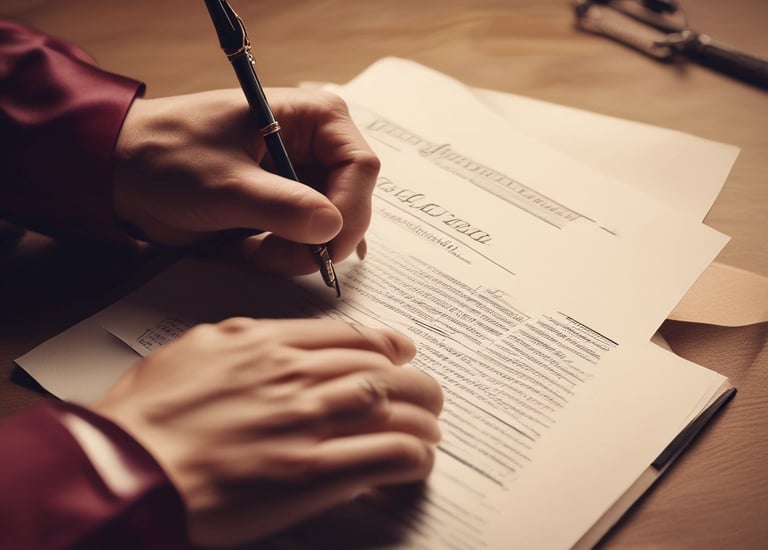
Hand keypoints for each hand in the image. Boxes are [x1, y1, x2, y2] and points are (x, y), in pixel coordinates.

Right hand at [94, 318, 442, 546]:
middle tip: (427, 394)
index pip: (349, 335)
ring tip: (431, 429)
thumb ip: (243, 341)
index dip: (387, 342)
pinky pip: (386, 455)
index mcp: (266, 344)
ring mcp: (307, 423)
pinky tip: (418, 461)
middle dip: (415, 382)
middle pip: (382, 367)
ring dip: (423, 418)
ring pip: (395, 405)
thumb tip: (275, 343)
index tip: (401, 350)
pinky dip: (413, 456)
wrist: (126, 469)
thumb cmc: (147, 416)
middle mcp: (295, 376)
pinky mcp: (311, 474)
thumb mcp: (193, 351)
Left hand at [113, 88, 378, 274]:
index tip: (324, 248)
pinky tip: (258, 252)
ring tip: (256, 253)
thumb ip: (281, 207)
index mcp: (311, 117)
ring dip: (300, 250)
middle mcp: (314, 143)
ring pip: (331, 225)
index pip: (361, 166)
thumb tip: (333, 229)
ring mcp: (301, 175)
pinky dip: (288, 253)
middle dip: (320, 238)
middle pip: (351, 200)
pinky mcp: (285, 202)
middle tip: (280, 259)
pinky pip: (308, 235)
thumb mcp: (224, 186)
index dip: (350, 211)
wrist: (122, 171)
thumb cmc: (166, 159)